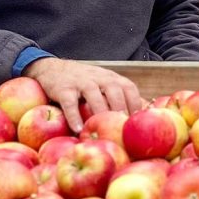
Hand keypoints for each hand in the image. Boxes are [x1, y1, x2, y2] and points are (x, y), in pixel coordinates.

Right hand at [23, 57, 144, 133]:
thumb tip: (145, 112)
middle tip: (123, 125)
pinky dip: (74, 116)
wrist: (54, 69)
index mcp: (112, 78)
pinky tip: (78, 129)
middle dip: (120, 107)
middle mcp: (99, 78)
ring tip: (103, 127)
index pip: (129, 88)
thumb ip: (121, 95)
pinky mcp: (64, 89)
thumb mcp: (105, 83)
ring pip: (93, 94)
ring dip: (99, 111)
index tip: (138, 122)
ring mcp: (81, 82)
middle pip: (114, 90)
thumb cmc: (86, 82)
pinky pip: (70, 102)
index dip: (135, 104)